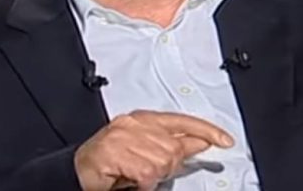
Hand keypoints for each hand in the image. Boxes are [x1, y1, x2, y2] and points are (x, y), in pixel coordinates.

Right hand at [74, 110, 233, 190]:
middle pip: (174, 148)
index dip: (206, 130)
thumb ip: (169, 145)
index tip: (224, 140)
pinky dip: (142, 183)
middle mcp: (134, 123)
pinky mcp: (114, 152)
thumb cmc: (111, 164)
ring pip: (162, 162)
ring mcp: (122, 136)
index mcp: (143, 118)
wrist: (79, 171)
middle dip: (167, 166)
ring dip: (152, 176)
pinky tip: (129, 179)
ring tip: (134, 175)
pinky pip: (146, 173)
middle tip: (147, 173)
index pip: (182, 120)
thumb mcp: (145, 151)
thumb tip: (199, 144)